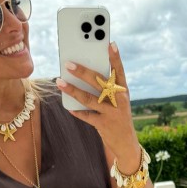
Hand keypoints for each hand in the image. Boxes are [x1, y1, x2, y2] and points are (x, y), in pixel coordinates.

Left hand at [56, 41, 139, 170]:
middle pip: (100, 82)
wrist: (126, 144)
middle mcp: (119, 100)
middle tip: (68, 64)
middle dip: (83, 72)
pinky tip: (69, 107)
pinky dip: (77, 112)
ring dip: (73, 90)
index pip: (119, 71)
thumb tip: (82, 74)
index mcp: (123, 91)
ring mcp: (112, 113)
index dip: (115, 58)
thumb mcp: (117, 102)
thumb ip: (105, 89)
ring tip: (60, 82)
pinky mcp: (104, 125)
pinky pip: (87, 116)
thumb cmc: (118, 117)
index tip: (110, 43)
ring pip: (89, 99)